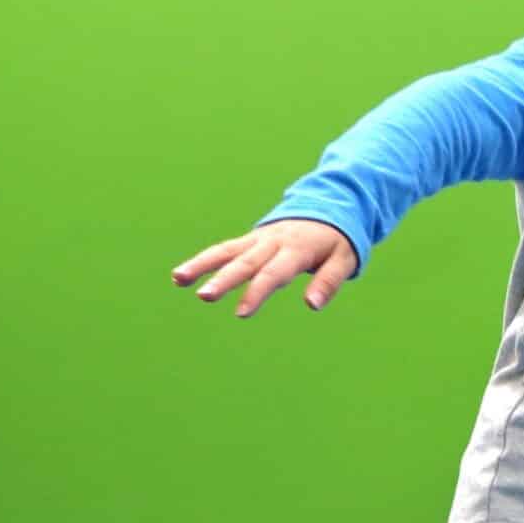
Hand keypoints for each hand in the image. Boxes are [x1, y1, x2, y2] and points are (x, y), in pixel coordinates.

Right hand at [173, 219, 357, 318]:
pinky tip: (180, 276)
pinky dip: (203, 261)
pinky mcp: (248, 242)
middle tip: (204, 296)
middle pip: (245, 263)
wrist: (326, 209)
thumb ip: (328, 282)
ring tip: (179, 279)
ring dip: (202, 264)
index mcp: (297, 249)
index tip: (241, 312)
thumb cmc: (336, 242)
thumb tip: (312, 305)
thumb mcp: (344, 260)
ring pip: (226, 251)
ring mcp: (257, 240)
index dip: (258, 292)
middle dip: (223, 280)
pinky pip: (223, 250)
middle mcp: (272, 242)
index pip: (274, 273)